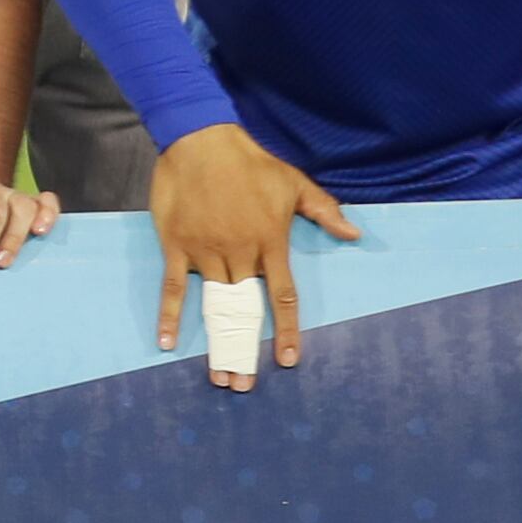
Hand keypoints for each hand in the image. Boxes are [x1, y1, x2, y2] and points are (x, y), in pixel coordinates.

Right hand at [147, 124, 354, 388]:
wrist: (201, 139)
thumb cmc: (251, 161)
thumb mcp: (294, 182)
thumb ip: (324, 211)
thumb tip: (354, 234)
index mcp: (270, 242)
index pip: (283, 296)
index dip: (287, 330)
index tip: (287, 360)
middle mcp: (240, 253)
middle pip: (246, 310)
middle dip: (246, 349)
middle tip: (243, 384)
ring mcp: (206, 251)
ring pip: (214, 305)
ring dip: (216, 341)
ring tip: (218, 374)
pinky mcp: (178, 245)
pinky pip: (174, 287)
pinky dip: (170, 314)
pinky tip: (167, 341)